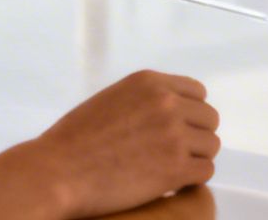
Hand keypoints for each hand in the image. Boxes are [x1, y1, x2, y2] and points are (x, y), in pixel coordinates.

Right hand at [0, 71, 218, 218]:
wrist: (57, 172)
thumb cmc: (74, 140)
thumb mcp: (113, 100)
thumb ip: (144, 100)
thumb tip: (172, 111)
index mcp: (150, 82)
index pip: (197, 93)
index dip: (190, 114)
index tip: (178, 130)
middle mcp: (167, 103)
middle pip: (209, 119)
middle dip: (195, 136)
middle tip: (173, 154)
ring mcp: (174, 135)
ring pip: (210, 146)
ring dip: (195, 159)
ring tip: (171, 169)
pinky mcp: (175, 168)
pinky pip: (205, 172)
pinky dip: (191, 180)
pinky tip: (171, 184)